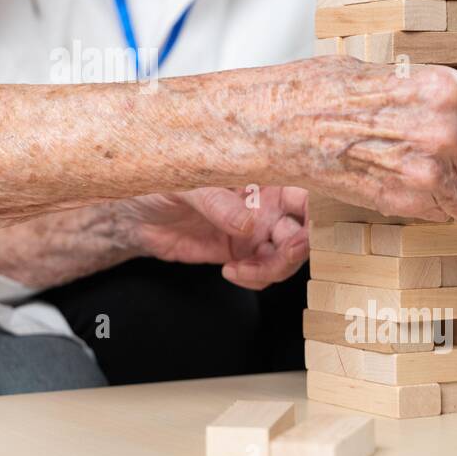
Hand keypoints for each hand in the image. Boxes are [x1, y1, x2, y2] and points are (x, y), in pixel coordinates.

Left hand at [115, 186, 309, 290]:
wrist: (136, 217)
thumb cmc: (160, 185)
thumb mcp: (185, 186)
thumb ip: (217, 202)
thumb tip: (249, 223)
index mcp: (259, 176)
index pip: (305, 189)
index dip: (320, 208)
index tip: (310, 226)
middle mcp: (264, 203)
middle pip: (305, 228)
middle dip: (298, 248)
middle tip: (280, 255)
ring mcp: (256, 230)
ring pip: (289, 256)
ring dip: (273, 269)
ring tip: (238, 270)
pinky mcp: (243, 254)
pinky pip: (266, 272)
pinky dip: (256, 279)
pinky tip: (230, 271)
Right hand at [263, 58, 456, 222]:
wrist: (290, 121)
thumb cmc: (335, 92)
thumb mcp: (405, 76)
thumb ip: (447, 100)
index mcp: (453, 92)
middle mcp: (449, 132)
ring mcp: (429, 172)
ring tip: (450, 190)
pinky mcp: (406, 202)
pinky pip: (446, 217)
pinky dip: (440, 212)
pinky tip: (419, 194)